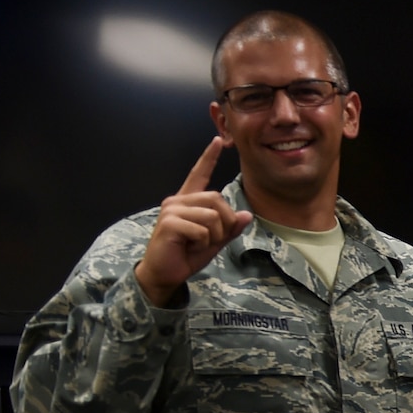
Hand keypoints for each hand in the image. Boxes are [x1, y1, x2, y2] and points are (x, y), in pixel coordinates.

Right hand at [133, 138, 251, 304]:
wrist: (165, 273)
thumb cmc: (186, 255)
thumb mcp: (214, 242)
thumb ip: (229, 229)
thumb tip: (247, 215)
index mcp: (187, 201)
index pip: (199, 174)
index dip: (209, 158)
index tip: (218, 140)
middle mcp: (177, 200)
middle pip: (217, 199)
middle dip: (224, 223)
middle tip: (209, 239)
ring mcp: (171, 210)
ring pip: (212, 216)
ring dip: (213, 235)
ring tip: (196, 243)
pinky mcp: (169, 223)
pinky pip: (202, 230)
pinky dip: (202, 243)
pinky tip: (188, 247)